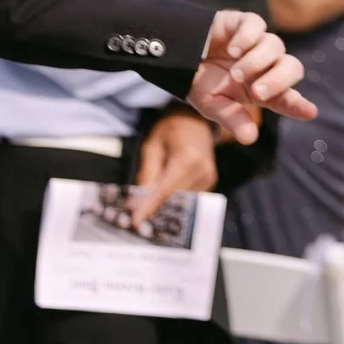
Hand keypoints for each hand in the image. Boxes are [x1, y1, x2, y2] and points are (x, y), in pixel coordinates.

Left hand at [127, 109, 216, 228]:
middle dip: (153, 206)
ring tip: (148, 202)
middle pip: (173, 198)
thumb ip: (146, 174)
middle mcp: (202, 170)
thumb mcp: (152, 147)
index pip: (164, 191)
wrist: (195, 121)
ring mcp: (208, 177)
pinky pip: (188, 197)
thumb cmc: (170, 131)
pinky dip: (175, 197)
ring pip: (181, 200)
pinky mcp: (210, 181)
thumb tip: (136, 201)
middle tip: (133, 214)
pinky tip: (165, 192)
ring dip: (164, 203)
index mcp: (187, 159)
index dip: (148, 207)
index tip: (135, 222)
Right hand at [186, 11, 314, 141]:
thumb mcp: (212, 104)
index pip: (287, 97)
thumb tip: (250, 138)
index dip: (299, 105)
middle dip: (278, 81)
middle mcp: (266, 65)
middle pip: (292, 67)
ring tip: (235, 74)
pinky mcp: (244, 23)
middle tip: (258, 92)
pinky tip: (233, 50)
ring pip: (275, 46)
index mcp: (263, 88)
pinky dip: (248, 38)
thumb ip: (232, 118)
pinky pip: (257, 25)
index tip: (310, 112)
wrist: (175, 55)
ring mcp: (257, 42)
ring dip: (257, 62)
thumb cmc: (198, 82)